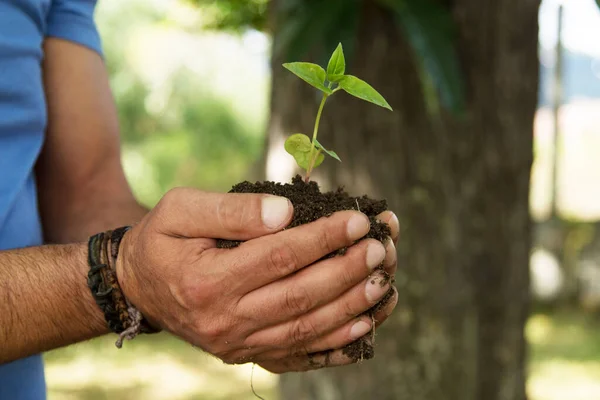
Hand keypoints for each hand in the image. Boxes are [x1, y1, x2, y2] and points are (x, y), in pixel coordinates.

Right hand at [116, 188, 398, 372]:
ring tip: (383, 282)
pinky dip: (337, 344)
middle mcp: (224, 321)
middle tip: (379, 248)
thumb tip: (287, 211)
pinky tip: (366, 326)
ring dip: (351, 307)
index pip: (279, 257)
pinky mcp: (247, 356)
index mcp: (206, 281)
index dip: (323, 237)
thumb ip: (232, 210)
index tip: (357, 219)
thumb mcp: (181, 210)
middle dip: (346, 271)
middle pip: (300, 296)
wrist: (139, 287)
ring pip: (306, 329)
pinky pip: (300, 355)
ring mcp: (238, 345)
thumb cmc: (163, 239)